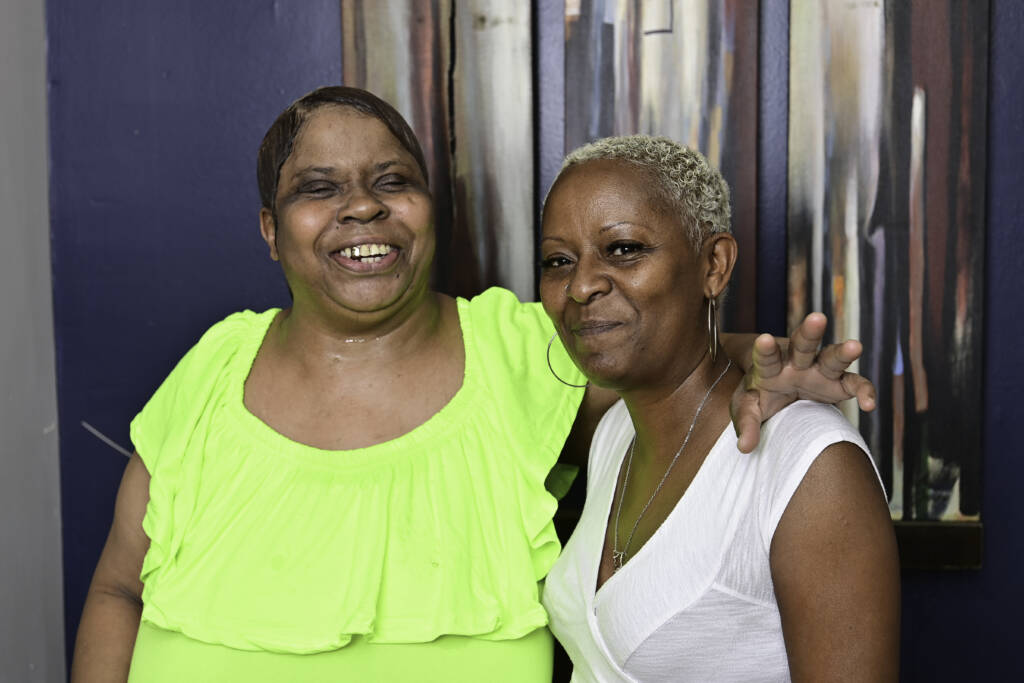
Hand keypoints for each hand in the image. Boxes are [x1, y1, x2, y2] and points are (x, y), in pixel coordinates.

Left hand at [730, 313, 876, 452]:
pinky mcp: (838, 384)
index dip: (765, 350)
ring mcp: (819, 371)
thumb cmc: (759, 395)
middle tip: (816, 318)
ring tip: (855, 346)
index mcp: (769, 366)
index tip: (762, 340)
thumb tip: (745, 448)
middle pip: (802, 345)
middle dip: (809, 332)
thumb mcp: (747, 407)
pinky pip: (855, 384)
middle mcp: (796, 363)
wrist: (778, 389)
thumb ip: (747, 423)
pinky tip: (868, 404)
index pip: (766, 357)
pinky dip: (864, 391)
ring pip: (831, 357)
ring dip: (843, 352)